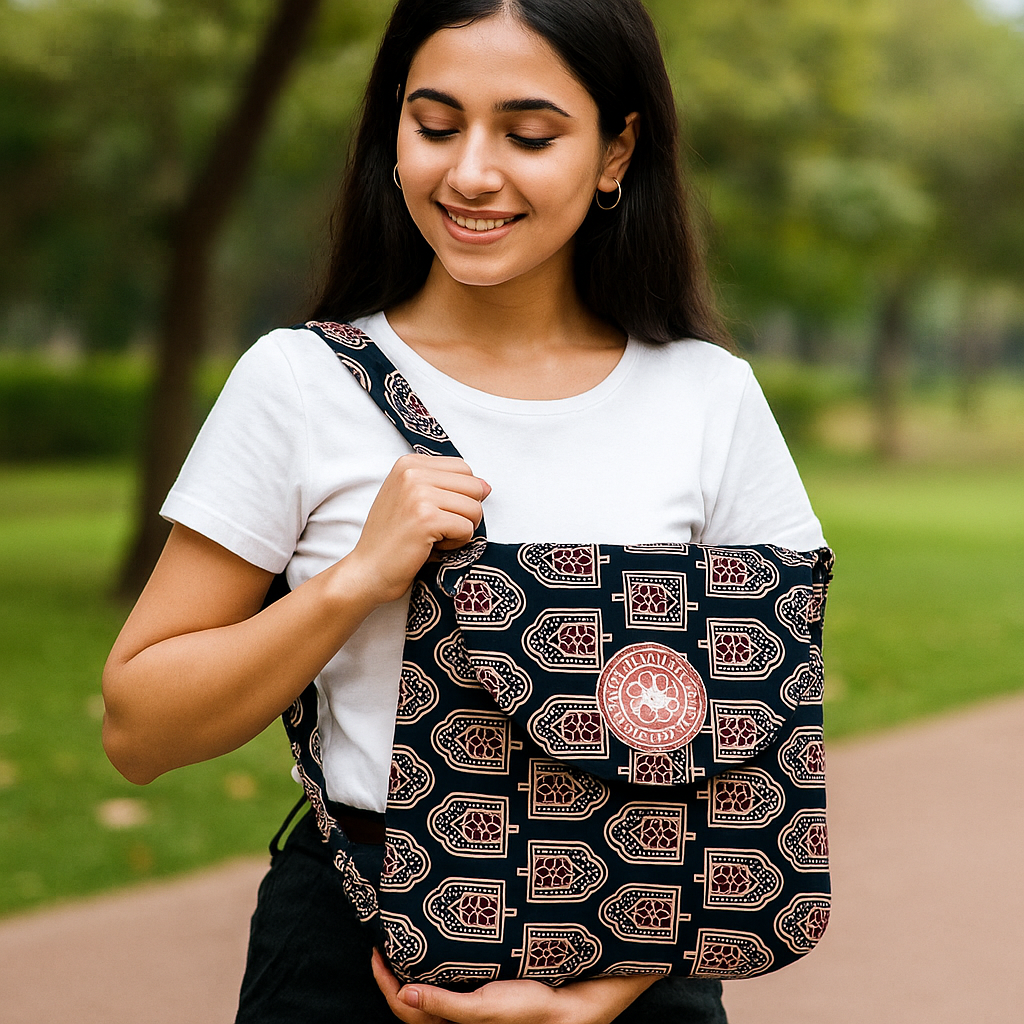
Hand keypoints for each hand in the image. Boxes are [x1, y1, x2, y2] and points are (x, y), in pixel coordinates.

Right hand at [343, 454, 489, 606]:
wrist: (368, 570)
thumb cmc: (392, 539)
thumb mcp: (412, 499)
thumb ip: (446, 486)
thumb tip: (486, 486)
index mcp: (409, 463)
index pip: (464, 468)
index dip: (460, 495)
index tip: (435, 511)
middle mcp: (412, 472)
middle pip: (474, 486)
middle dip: (465, 513)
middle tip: (438, 528)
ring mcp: (418, 494)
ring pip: (474, 508)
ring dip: (461, 529)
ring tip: (434, 538)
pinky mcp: (426, 519)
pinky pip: (467, 528)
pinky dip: (457, 544)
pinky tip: (433, 547)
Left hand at [371, 948, 659, 1023]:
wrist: (567, 1007)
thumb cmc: (528, 1008)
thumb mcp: (484, 1007)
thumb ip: (444, 1004)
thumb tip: (403, 993)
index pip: (403, 1008)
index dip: (384, 982)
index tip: (374, 950)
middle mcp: (454, 1018)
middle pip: (410, 1001)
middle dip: (392, 974)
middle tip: (384, 941)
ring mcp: (467, 1006)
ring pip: (427, 992)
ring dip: (412, 970)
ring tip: (405, 940)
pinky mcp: (480, 994)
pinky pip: (446, 984)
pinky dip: (433, 969)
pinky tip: (436, 948)